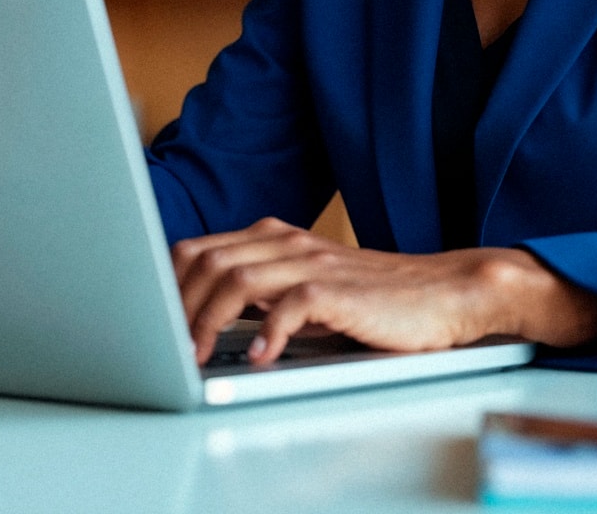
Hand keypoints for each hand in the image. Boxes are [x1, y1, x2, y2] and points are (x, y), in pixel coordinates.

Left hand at [170, 217, 596, 365]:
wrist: (448, 292)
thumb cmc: (379, 299)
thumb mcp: (311, 290)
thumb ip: (265, 293)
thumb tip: (207, 319)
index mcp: (276, 239)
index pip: (199, 249)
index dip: (166, 283)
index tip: (147, 319)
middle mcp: (289, 243)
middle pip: (206, 260)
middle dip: (175, 305)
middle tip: (162, 347)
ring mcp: (314, 263)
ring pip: (237, 279)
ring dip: (206, 321)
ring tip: (194, 357)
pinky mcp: (342, 291)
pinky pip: (291, 305)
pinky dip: (266, 332)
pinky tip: (258, 357)